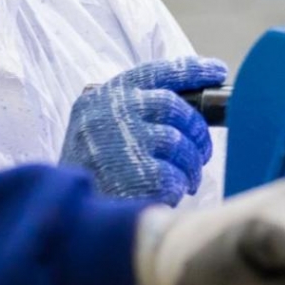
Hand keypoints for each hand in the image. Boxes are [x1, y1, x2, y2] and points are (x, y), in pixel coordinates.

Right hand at [60, 57, 223, 204]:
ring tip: (185, 178)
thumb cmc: (90, 169)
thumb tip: (189, 110)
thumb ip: (135, 110)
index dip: (193, 70)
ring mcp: (127, 141)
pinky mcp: (139, 174)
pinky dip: (178, 186)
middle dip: (196, 130)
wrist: (66, 213)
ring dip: (190, 165)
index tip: (217, 71)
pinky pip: (175, 175)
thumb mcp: (98, 126)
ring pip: (181, 144)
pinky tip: (168, 193)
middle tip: (201, 149)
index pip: (157, 71)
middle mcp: (115, 112)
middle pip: (175, 108)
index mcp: (106, 96)